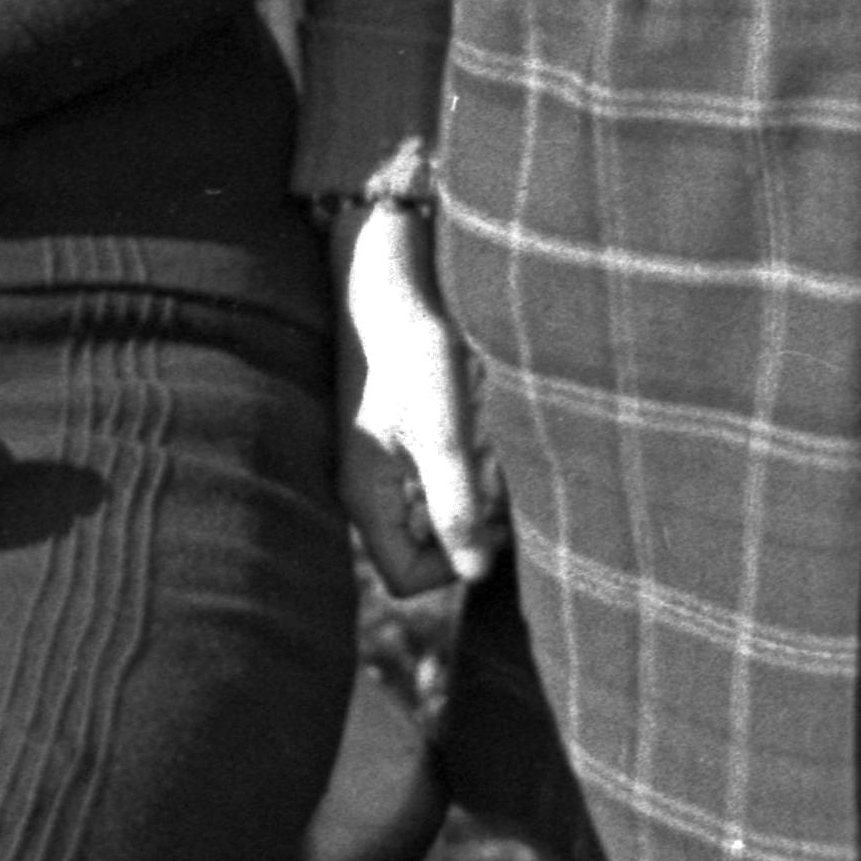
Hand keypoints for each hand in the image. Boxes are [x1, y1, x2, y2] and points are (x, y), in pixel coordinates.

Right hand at [338, 201, 502, 594]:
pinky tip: (478, 430)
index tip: (493, 522)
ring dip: (469, 496)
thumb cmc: (414, 351)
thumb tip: (477, 574)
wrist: (388, 281)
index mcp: (363, 495)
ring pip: (430, 514)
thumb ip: (456, 505)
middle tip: (498, 481)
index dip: (457, 566)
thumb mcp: (443, 431)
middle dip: (469, 526)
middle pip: (420, 550)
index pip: (406, 578)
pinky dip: (462, 469)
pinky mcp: (392, 439)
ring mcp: (375, 465)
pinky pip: (431, 481)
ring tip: (491, 451)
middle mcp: (362, 489)